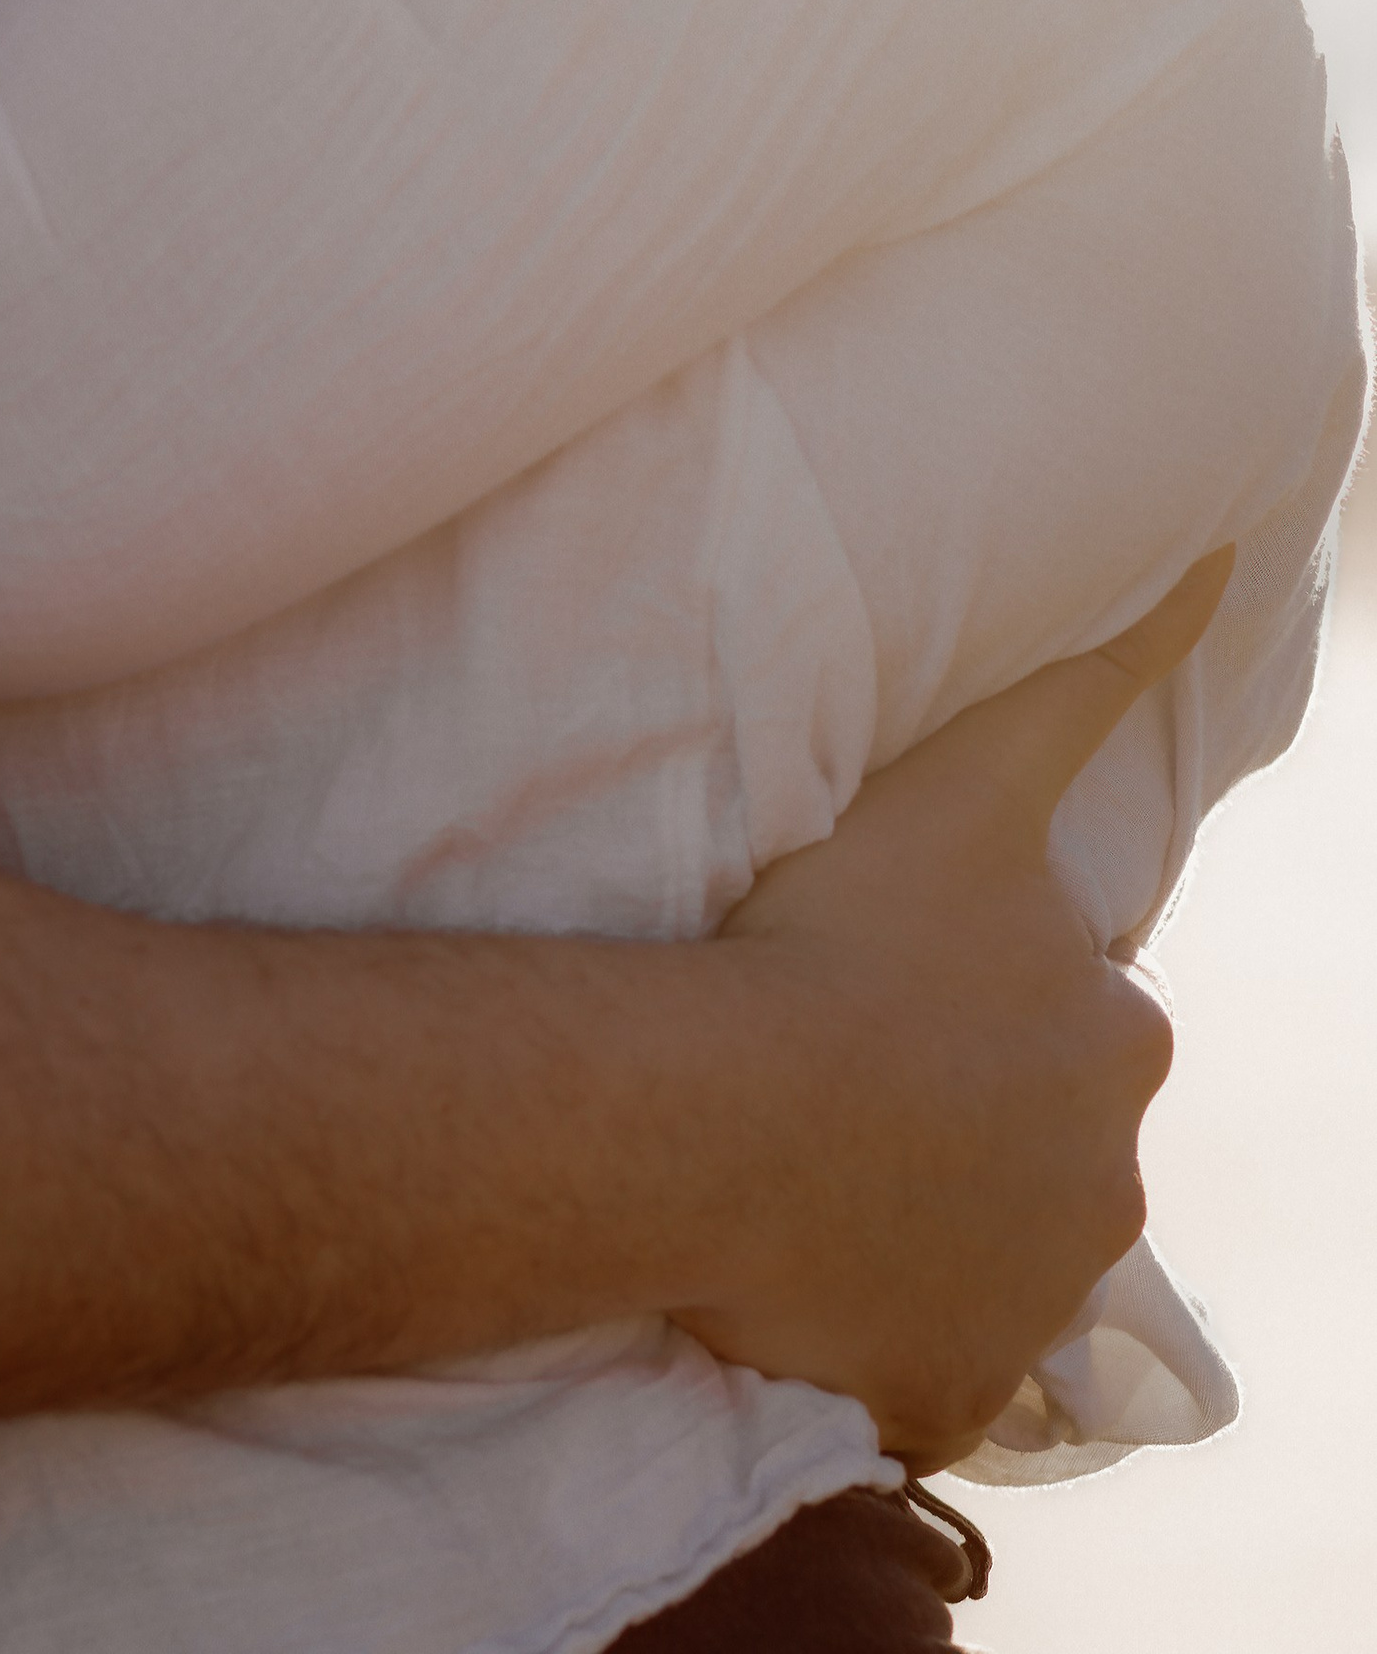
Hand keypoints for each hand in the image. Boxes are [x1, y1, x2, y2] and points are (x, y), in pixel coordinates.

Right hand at [676, 551, 1231, 1468]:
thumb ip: (1096, 674)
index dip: (981, 1003)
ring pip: (983, 1252)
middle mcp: (1107, 1177)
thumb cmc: (839, 932)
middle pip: (1038, 1141)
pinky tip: (794, 1281)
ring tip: (795, 1167)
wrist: (729, 1113)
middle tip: (833, 1075)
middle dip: (961, 1118)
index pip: (1070, 1020)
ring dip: (914, 1218)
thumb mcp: (980, 777)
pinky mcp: (947, 1391)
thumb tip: (1224, 562)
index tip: (897, 998)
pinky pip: (916, 1365)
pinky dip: (872, 1332)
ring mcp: (1029, 1301)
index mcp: (1117, 1037)